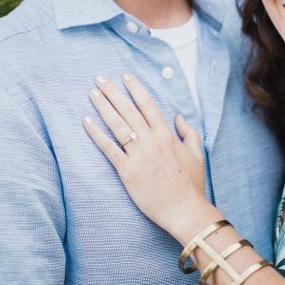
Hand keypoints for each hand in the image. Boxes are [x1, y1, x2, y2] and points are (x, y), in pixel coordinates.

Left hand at [84, 74, 207, 234]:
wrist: (184, 209)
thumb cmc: (191, 185)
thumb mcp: (197, 155)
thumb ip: (189, 133)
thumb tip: (179, 117)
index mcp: (166, 135)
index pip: (148, 104)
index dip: (135, 88)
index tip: (125, 76)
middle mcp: (151, 140)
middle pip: (128, 109)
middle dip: (113, 91)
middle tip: (100, 78)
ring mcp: (138, 155)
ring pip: (117, 124)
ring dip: (103, 107)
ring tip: (92, 93)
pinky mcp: (127, 171)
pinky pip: (108, 148)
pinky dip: (96, 134)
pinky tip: (86, 122)